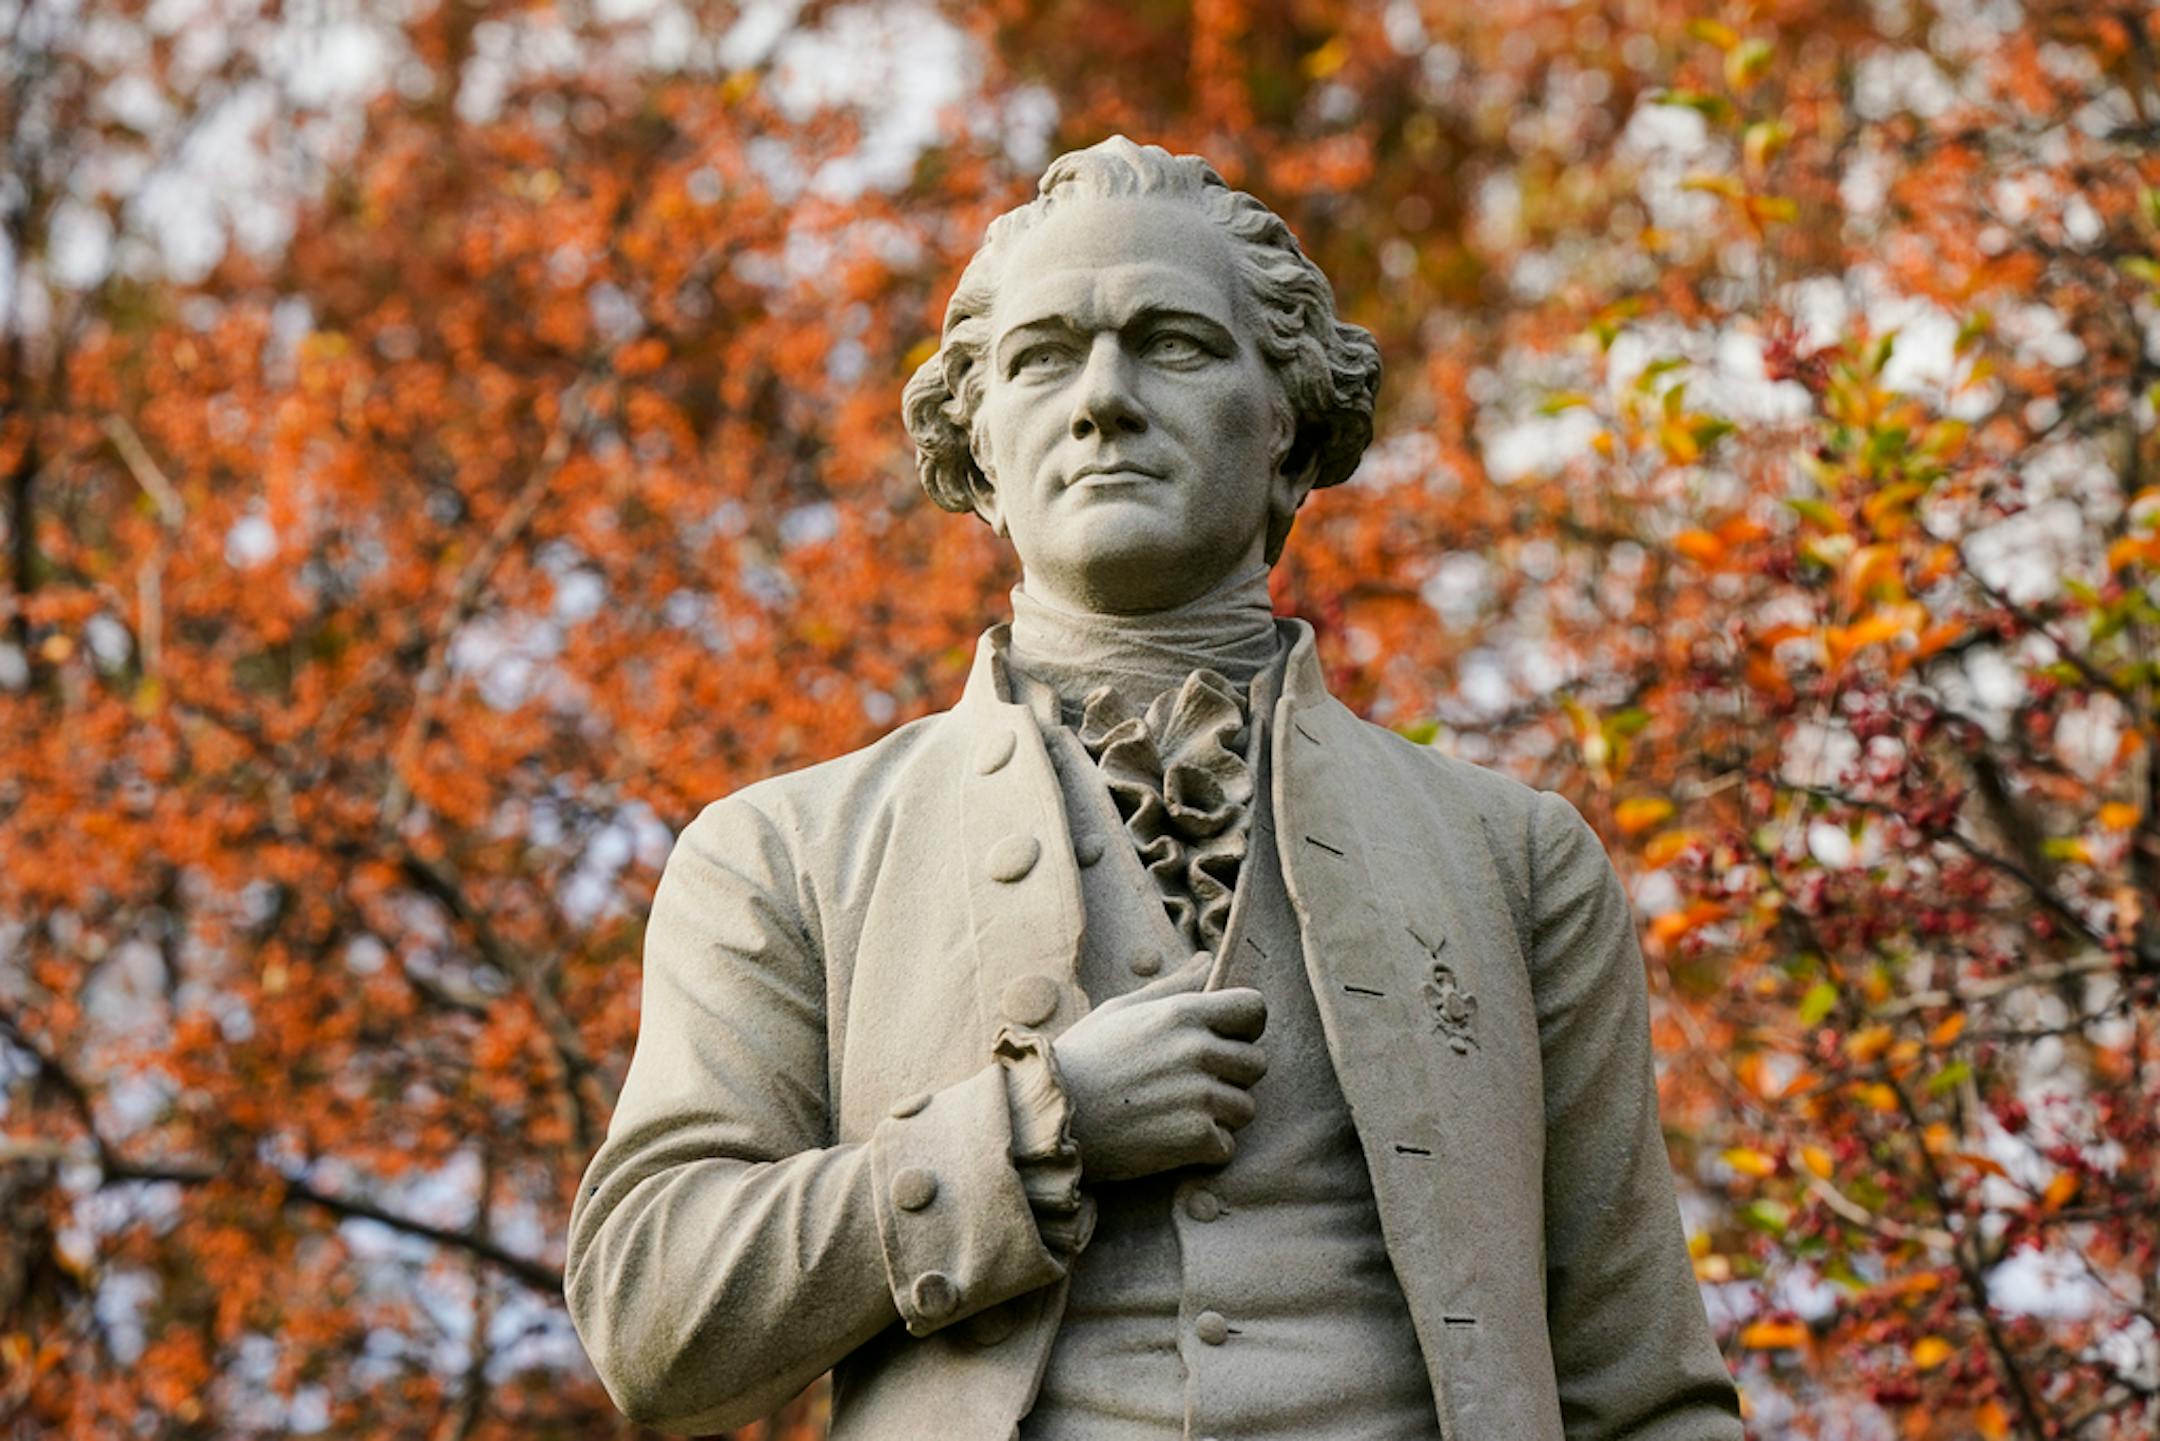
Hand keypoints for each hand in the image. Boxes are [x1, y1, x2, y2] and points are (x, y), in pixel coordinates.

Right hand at [1051, 954, 1267, 1182]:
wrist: (1048, 1118)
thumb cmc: (1082, 1059)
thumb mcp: (1121, 1010)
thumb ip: (1174, 987)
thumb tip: (1207, 960)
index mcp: (1182, 1014)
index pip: (1255, 1009)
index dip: (1246, 1027)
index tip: (1226, 1041)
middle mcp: (1197, 1050)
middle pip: (1256, 1064)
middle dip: (1232, 1076)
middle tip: (1191, 1086)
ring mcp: (1199, 1095)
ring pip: (1246, 1108)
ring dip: (1220, 1115)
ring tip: (1177, 1114)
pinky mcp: (1195, 1138)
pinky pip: (1227, 1145)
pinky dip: (1205, 1149)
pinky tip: (1170, 1140)